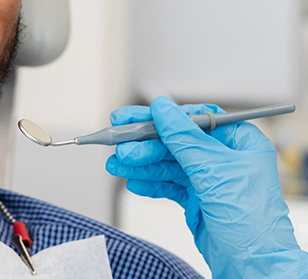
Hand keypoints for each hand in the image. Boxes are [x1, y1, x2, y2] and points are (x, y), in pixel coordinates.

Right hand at [105, 96, 307, 277]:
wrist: (254, 268)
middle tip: (120, 147)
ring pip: (167, 164)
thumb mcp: (214, 171)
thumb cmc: (253, 222)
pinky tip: (133, 182)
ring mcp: (209, 179)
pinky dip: (150, 184)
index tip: (133, 118)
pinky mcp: (197, 199)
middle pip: (175, 141)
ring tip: (117, 165)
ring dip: (141, 165)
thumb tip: (162, 108)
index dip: (161, 117)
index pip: (194, 119)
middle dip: (145, 146)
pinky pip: (168, 185)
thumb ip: (184, 138)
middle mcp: (224, 157)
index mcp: (239, 141)